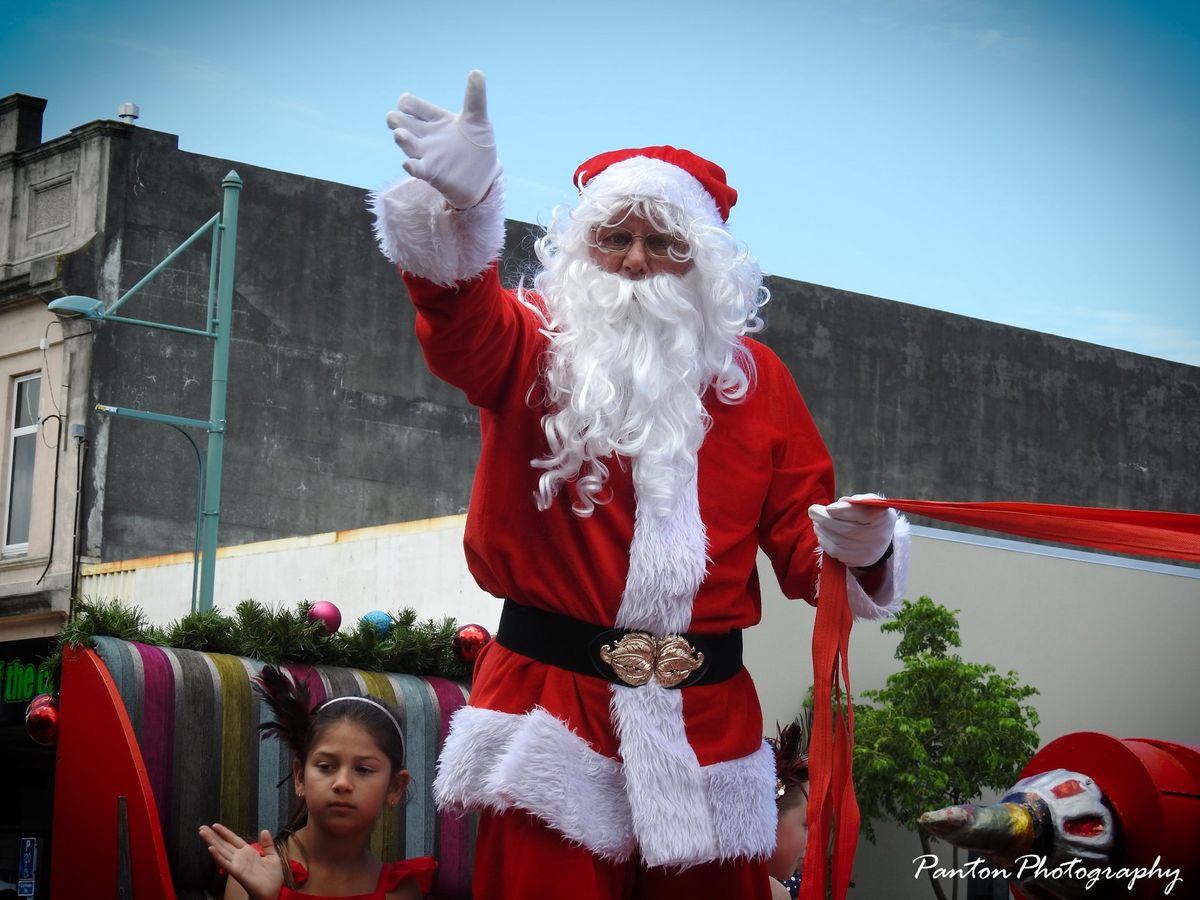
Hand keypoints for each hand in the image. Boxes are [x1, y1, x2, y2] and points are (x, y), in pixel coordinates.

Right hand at [199, 824, 283, 899]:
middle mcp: (240, 857)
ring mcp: (237, 864)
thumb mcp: (272, 856)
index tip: (215, 825)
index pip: (233, 839)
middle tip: (202, 828)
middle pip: (224, 844)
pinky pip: (225, 863)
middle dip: (213, 836)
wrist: (273, 892)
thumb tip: (264, 830)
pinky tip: (211, 849)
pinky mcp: (236, 872)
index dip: (224, 832)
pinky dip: (218, 856)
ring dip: (212, 842)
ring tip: (203, 833)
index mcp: (249, 852)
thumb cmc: (272, 877)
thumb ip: (267, 844)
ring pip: (221, 851)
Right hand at [386, 69, 500, 209]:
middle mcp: (427, 136)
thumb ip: (475, 97)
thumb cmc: (478, 145)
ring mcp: (427, 154)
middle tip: (394, 117)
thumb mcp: (478, 119)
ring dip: (403, 139)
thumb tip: (477, 72)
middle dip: (397, 119)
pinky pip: (418, 169)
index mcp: (435, 119)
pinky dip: (412, 166)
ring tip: (399, 134)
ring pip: (408, 144)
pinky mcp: (432, 173)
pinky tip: (408, 164)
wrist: (485, 175)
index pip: (414, 106)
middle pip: (404, 123)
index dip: (408, 104)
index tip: (405, 103)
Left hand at [808, 493, 895, 567]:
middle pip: (847, 529)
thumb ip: (859, 499)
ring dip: (822, 529)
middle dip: (825, 519)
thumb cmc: (871, 514)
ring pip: (838, 541)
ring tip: (816, 520)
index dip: (843, 511)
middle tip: (813, 510)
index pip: (862, 514)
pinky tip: (820, 531)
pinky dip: (824, 540)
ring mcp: (866, 550)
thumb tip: (842, 502)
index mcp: (881, 518)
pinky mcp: (856, 560)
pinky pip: (835, 551)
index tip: (829, 507)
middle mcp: (876, 536)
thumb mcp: (870, 502)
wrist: (879, 539)